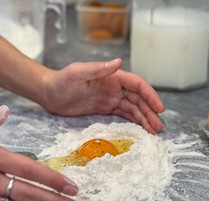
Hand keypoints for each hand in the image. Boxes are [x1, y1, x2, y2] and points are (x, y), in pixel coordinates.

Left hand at [38, 58, 164, 133]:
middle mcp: (114, 87)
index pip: (137, 85)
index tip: (159, 108)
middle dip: (150, 111)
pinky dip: (134, 121)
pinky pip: (123, 114)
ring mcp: (110, 98)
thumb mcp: (77, 73)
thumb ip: (97, 68)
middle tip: (158, 126)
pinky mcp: (105, 109)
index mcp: (112, 76)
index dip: (150, 95)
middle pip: (138, 99)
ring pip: (133, 108)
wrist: (49, 93)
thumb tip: (119, 62)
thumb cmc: (61, 81)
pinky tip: (141, 129)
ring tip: (154, 131)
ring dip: (144, 118)